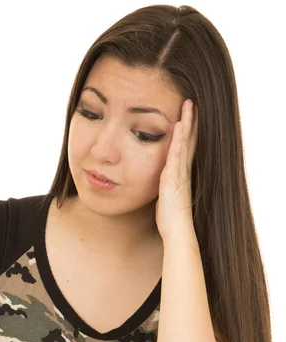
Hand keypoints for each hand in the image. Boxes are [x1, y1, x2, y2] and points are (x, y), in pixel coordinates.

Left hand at [155, 98, 197, 241]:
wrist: (177, 231)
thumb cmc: (170, 219)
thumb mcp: (165, 200)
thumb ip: (163, 189)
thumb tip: (158, 187)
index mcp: (180, 174)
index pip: (185, 148)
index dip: (187, 131)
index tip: (187, 115)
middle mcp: (183, 171)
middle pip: (189, 140)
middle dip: (190, 121)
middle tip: (191, 102)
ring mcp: (180, 173)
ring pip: (185, 142)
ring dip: (187, 123)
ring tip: (188, 104)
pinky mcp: (175, 177)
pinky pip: (177, 153)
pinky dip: (179, 138)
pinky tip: (179, 125)